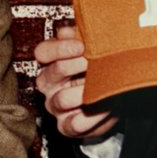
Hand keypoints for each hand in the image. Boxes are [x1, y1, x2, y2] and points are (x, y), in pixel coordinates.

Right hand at [34, 25, 118, 139]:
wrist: (113, 99)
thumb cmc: (99, 70)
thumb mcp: (92, 50)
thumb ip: (81, 37)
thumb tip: (73, 31)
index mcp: (51, 63)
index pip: (43, 52)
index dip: (59, 48)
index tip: (81, 46)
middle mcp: (49, 85)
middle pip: (51, 74)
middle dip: (74, 67)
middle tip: (93, 63)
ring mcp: (55, 106)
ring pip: (61, 99)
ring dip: (83, 92)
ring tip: (101, 87)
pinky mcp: (66, 126)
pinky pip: (73, 125)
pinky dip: (90, 118)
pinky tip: (103, 109)